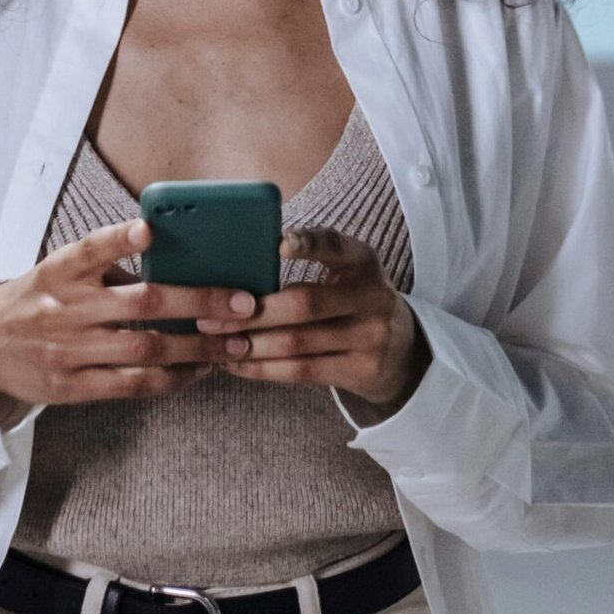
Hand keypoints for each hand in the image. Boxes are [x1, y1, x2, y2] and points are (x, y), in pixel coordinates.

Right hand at [0, 219, 248, 423]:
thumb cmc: (38, 299)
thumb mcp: (59, 271)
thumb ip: (106, 267)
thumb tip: (174, 262)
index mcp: (60, 270)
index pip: (90, 249)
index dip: (118, 239)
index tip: (148, 229)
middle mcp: (66, 308)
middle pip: (141, 303)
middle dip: (199, 302)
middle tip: (243, 302)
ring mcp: (70, 350)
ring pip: (145, 348)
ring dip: (198, 346)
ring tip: (236, 343)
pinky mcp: (73, 387)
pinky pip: (133, 384)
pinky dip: (172, 378)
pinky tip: (199, 370)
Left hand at [194, 227, 431, 416]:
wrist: (402, 351)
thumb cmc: (354, 302)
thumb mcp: (348, 274)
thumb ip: (311, 261)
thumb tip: (240, 260)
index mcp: (364, 262)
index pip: (336, 246)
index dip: (309, 244)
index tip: (278, 241)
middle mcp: (371, 297)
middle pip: (305, 303)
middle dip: (253, 311)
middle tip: (210, 315)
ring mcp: (370, 338)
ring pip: (298, 343)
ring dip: (250, 345)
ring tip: (216, 343)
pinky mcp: (361, 371)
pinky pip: (302, 372)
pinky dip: (263, 369)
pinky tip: (236, 365)